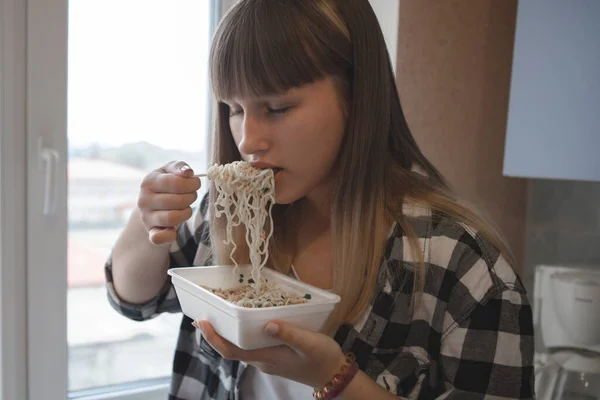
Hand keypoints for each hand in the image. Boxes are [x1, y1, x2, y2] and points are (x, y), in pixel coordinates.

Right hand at [137, 161, 200, 244]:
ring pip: (173, 218)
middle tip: (191, 195)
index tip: (196, 183)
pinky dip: (169, 235)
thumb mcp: (170, 170)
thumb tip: (188, 172)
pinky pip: (158, 238)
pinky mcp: (151, 232)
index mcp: (149, 181)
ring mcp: (146, 217)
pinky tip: (174, 229)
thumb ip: (179, 167)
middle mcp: (144, 200)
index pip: (176, 183)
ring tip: (186, 207)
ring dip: (186, 212)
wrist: (153, 203)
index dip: (192, 184)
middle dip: (191, 197)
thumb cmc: (166, 183)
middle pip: (178, 201)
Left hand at [196, 319, 346, 388]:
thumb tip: (266, 324)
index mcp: (267, 357)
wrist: (335, 375)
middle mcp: (262, 361)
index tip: (203, 322)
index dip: (214, 338)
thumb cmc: (323, 358)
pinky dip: (241, 335)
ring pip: (240, 348)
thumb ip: (288, 333)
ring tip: (219, 317)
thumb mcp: (309, 343)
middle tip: (203, 316)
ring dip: (227, 335)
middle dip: (215, 334)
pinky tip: (245, 323)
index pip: (231, 351)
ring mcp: (268, 361)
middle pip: (231, 349)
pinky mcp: (274, 358)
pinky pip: (251, 347)